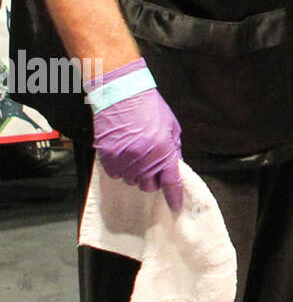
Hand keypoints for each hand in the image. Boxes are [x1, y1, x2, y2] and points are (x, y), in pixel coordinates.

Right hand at [93, 88, 183, 211]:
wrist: (123, 95)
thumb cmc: (149, 107)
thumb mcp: (171, 126)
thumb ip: (174, 149)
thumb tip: (175, 166)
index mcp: (163, 151)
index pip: (171, 183)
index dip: (174, 197)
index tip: (175, 206)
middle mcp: (144, 160)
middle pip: (149, 186)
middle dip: (153, 180)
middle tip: (152, 166)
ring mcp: (124, 160)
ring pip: (131, 181)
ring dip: (136, 173)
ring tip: (136, 153)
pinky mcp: (107, 158)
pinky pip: (115, 175)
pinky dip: (120, 168)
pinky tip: (123, 153)